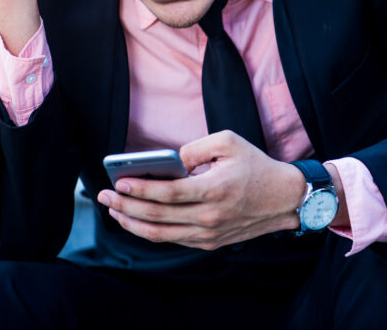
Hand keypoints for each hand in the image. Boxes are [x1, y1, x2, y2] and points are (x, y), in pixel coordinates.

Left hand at [97, 131, 305, 249]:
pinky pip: (172, 239)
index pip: (168, 193)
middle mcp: (209, 217)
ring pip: (160, 234)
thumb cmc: (255, 165)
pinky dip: (150, 231)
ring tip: (114, 210)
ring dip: (132, 223)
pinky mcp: (209, 243)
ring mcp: (208, 234)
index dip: (140, 188)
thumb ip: (194, 149)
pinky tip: (136, 219)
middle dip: (125, 205)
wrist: (283, 198)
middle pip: (157, 216)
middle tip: (103, 196)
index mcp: (214, 190)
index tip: (118, 182)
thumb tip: (167, 161)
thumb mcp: (228, 143)